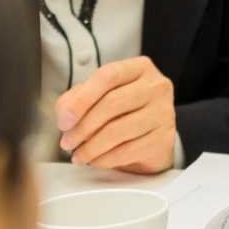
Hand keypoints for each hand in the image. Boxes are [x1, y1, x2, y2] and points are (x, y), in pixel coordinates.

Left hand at [54, 56, 176, 173]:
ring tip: (78, 155)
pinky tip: (96, 160)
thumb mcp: (98, 97)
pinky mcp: (165, 138)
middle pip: (112, 103)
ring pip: (119, 130)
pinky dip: (105, 159)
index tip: (64, 120)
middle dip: (83, 127)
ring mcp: (164, 112)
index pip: (107, 76)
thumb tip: (65, 114)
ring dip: (91, 147)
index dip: (81, 99)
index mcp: (139, 68)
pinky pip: (128, 151)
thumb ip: (76, 98)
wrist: (152, 137)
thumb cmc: (123, 112)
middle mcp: (156, 86)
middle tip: (67, 142)